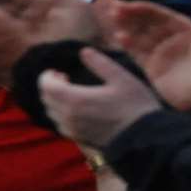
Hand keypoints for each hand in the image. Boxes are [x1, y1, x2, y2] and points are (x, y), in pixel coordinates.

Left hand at [40, 48, 162, 146]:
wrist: (144, 138)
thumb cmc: (135, 105)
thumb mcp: (121, 78)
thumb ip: (100, 63)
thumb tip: (84, 51)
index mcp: (76, 99)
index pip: (46, 86)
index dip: (46, 76)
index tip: (56, 71)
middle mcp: (69, 117)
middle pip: (46, 99)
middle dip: (50, 86)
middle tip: (63, 78)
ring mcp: (73, 130)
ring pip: (51, 113)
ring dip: (54, 100)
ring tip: (70, 91)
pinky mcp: (78, 139)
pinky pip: (60, 124)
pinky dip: (61, 113)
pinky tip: (75, 108)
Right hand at [108, 1, 190, 122]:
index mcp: (188, 31)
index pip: (163, 16)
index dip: (146, 10)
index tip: (130, 6)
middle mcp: (172, 39)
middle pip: (149, 23)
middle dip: (132, 15)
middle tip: (115, 9)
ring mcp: (162, 53)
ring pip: (141, 35)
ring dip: (127, 27)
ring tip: (113, 20)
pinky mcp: (153, 68)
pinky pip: (138, 53)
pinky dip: (128, 44)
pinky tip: (119, 38)